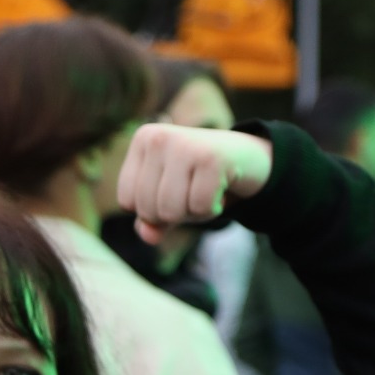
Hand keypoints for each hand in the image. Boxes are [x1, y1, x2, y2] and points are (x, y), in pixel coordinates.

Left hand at [116, 124, 272, 244]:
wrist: (247, 155)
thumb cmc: (199, 177)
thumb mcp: (169, 197)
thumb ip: (151, 220)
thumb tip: (148, 236)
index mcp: (143, 141)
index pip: (128, 202)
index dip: (152, 211)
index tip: (174, 192)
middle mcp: (159, 138)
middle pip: (149, 210)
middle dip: (175, 214)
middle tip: (193, 193)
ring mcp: (184, 145)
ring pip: (172, 211)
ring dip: (194, 214)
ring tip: (205, 192)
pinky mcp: (211, 158)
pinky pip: (200, 208)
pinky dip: (212, 210)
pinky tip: (220, 190)